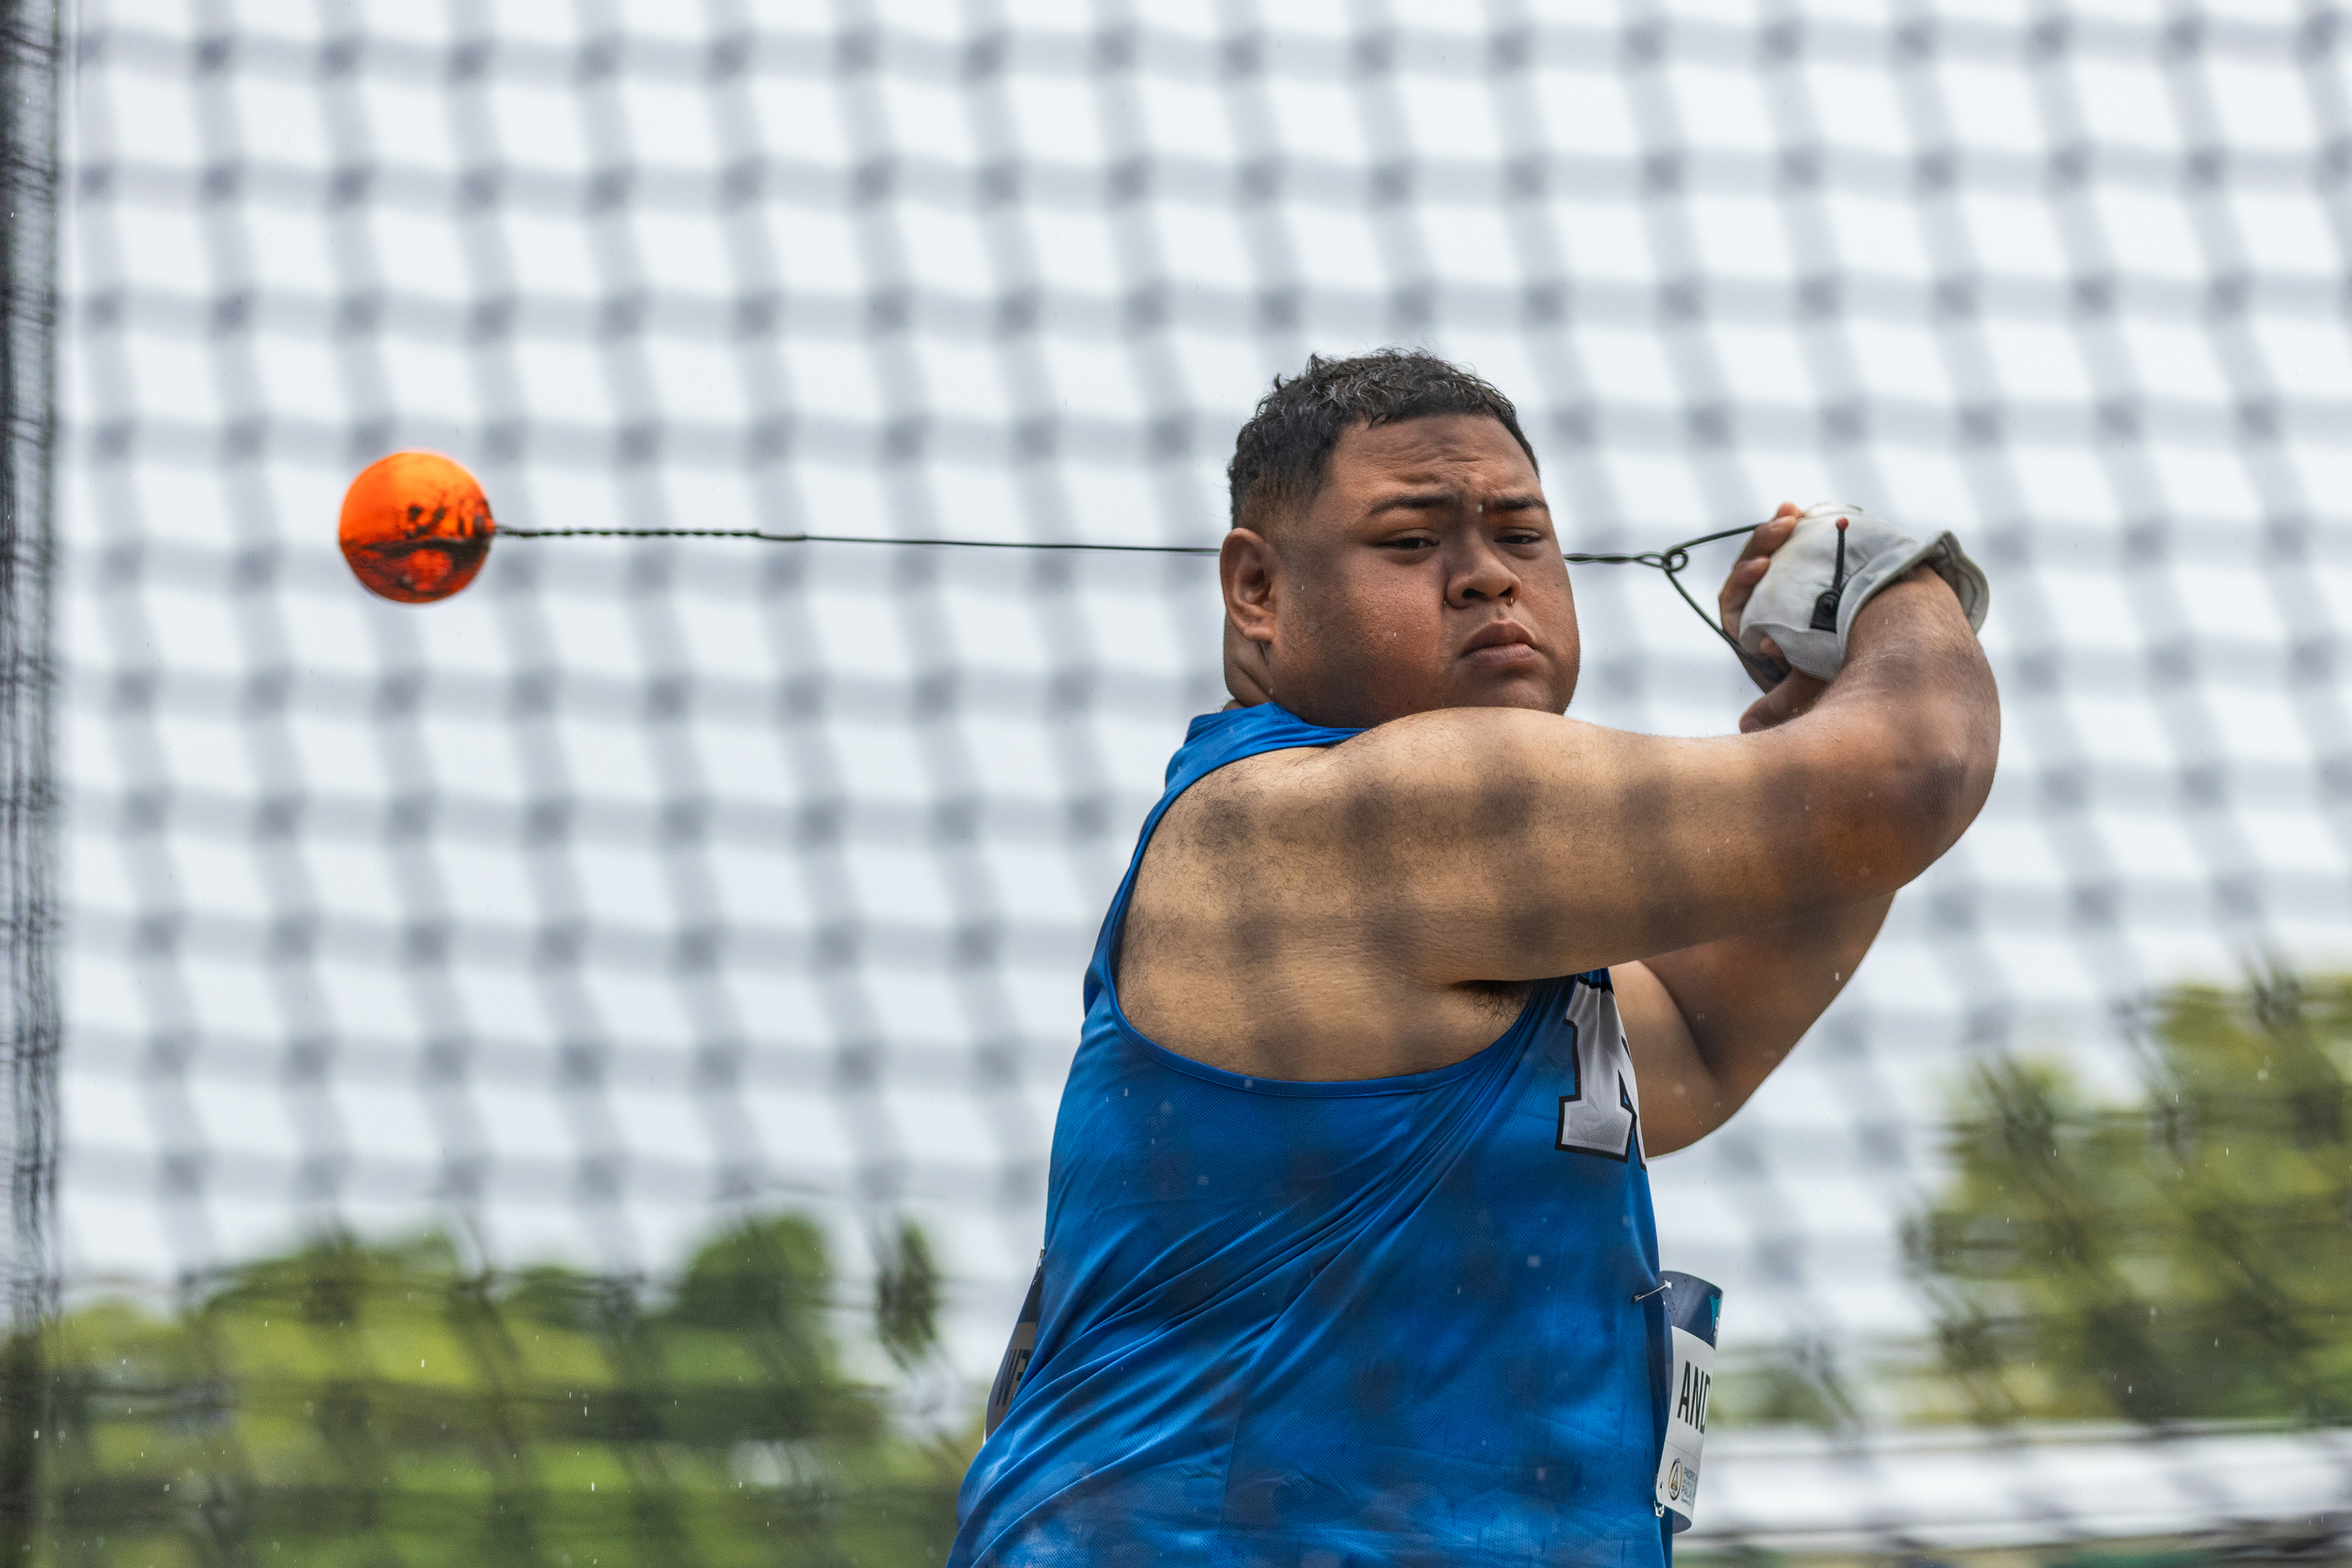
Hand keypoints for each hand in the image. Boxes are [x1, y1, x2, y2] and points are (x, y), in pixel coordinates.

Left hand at [1720, 502, 1828, 733]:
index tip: (1762, 567)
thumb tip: (1745, 728)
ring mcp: (1785, 586)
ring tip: (1793, 511)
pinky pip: (1795, 546)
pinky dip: (1800, 528)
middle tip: (1784, 524)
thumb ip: (1780, 704)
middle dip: (1762, 543)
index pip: (1734, 603)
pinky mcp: (1807, 570)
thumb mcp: (1808, 690)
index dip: (1743, 583)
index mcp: (1753, 632)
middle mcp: (1764, 607)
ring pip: (1772, 554)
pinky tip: (1807, 510)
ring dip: (1779, 531)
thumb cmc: (1834, 681)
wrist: (1878, 663)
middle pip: (1749, 570)